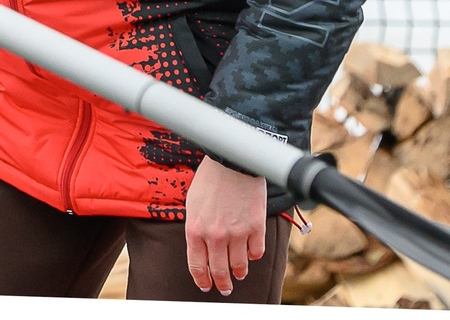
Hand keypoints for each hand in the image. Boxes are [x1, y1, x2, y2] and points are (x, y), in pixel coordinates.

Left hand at [183, 156, 267, 295]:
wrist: (232, 161)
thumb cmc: (210, 180)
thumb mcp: (193, 204)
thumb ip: (197, 228)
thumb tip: (201, 249)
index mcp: (195, 229)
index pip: (197, 265)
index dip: (202, 279)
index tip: (206, 286)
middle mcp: (215, 235)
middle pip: (219, 271)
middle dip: (222, 284)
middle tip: (226, 288)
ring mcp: (237, 233)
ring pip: (240, 266)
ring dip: (239, 272)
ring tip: (239, 273)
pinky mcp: (256, 227)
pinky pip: (257, 253)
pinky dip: (254, 256)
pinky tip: (252, 254)